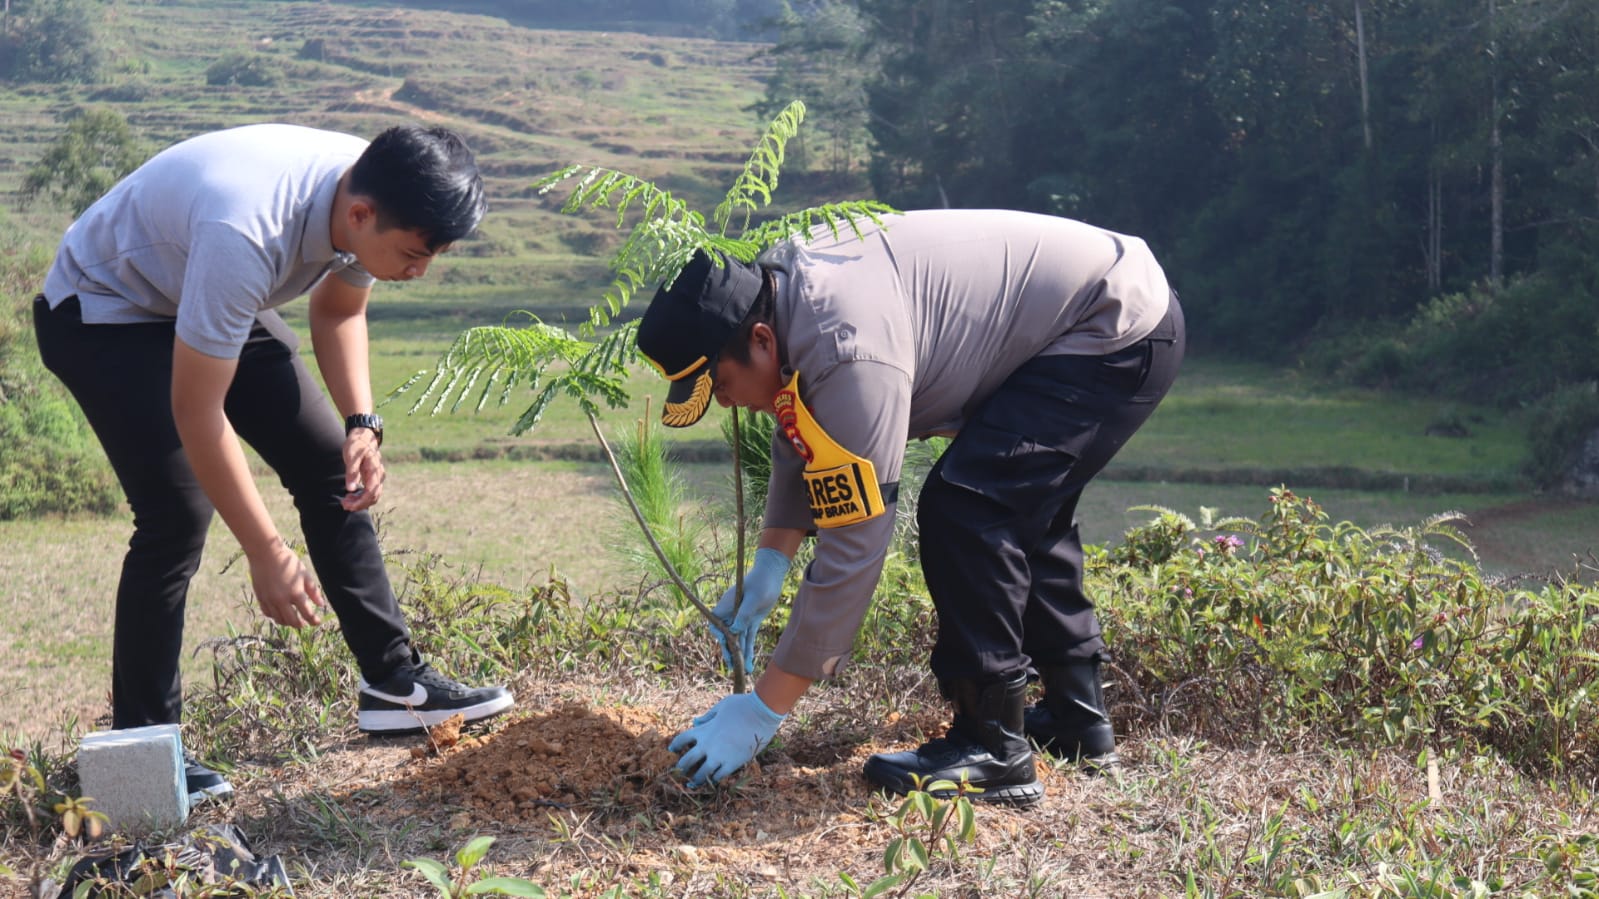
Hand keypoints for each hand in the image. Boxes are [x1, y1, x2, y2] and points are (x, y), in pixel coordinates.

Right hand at [248, 539, 325, 627]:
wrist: (266, 554)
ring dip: (288, 622)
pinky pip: (268, 613)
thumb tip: (321, 605)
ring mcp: (269, 600)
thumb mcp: (304, 574)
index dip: (314, 620)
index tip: (317, 622)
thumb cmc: (288, 562)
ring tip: (293, 620)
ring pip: (279, 619)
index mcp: (295, 593)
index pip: (307, 614)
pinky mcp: (260, 598)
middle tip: (305, 623)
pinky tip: (279, 614)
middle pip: (293, 621)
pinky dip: (275, 616)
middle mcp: (282, 600)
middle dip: (301, 624)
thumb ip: (313, 591)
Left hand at [340, 429, 384, 511]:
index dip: (361, 502)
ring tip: (345, 501)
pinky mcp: (373, 478)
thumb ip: (352, 473)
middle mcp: (379, 476)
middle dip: (359, 504)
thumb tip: (350, 489)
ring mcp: (377, 477)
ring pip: (373, 496)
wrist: (363, 435)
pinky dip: (361, 497)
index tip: (349, 506)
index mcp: (374, 471)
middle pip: (374, 497)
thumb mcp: (351, 456)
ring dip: (360, 502)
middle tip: (344, 505)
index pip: (371, 492)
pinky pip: (370, 492)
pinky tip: (350, 496)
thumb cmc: (357, 444)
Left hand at [668, 692, 785, 787]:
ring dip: (695, 779)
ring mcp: (720, 756)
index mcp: (703, 730)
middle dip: (681, 767)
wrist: (761, 713)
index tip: (672, 749)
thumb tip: (696, 722)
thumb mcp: (721, 706)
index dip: (675, 745)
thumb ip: (708, 716)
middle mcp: (708, 745)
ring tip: (692, 783)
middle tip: (679, 772)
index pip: (682, 739)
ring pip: (701, 774)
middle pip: (687, 761)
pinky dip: (714, 779)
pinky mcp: (733, 763)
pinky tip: (713, 781)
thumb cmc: (741, 706)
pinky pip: (719, 777)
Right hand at [711, 547, 790, 673]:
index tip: (726, 641)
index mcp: (725, 607)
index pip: (715, 625)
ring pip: (738, 640)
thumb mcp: (754, 598)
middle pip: (726, 636)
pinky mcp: (751, 621)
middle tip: (732, 666)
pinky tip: (749, 663)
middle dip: (730, 651)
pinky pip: (748, 638)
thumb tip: (734, 632)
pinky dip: (748, 650)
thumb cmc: (761, 582)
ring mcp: (741, 618)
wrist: (771, 574)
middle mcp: (731, 614)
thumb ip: (744, 615)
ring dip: (740, 655)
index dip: (718, 635)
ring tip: (743, 671)